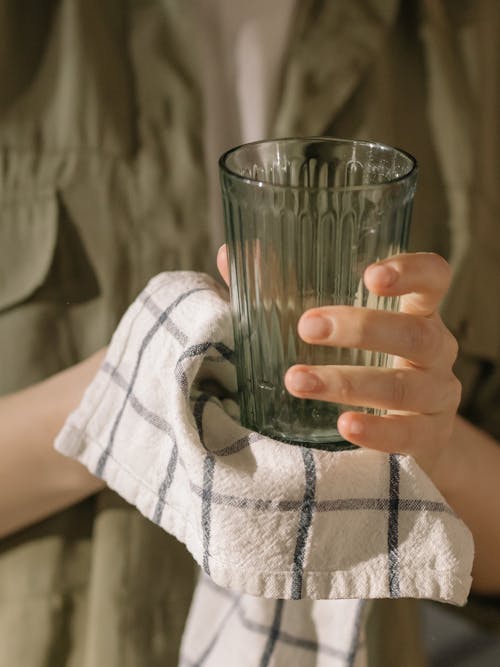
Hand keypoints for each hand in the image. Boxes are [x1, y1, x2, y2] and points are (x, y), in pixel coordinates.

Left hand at [284, 252, 460, 478]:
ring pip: (402, 386)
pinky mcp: (431, 435)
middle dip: (360, 329)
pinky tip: (344, 426)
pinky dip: (376, 430)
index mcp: (417, 311)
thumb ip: (284, 291)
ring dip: (347, 382)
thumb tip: (230, 255)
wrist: (408, 431)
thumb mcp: (334, 326)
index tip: (370, 275)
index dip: (411, 271)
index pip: (433, 278)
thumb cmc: (362, 362)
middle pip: (414, 333)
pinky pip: (408, 434)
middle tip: (306, 327)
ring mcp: (438, 394)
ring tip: (297, 381)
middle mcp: (436, 349)